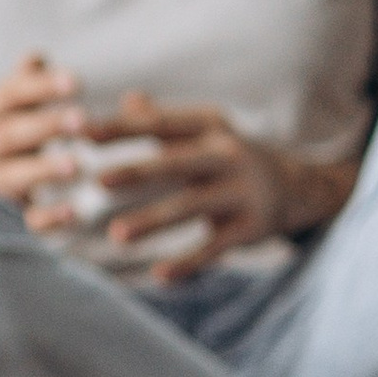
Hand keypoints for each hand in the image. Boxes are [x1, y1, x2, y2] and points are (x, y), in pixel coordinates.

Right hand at [0, 54, 87, 213]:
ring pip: (10, 177)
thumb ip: (25, 85)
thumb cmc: (6, 138)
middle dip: (45, 127)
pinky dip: (48, 218)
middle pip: (7, 135)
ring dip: (43, 170)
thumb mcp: (13, 109)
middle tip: (83, 120)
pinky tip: (74, 212)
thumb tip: (35, 56)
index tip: (77, 82)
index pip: (8, 95)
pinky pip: (22, 221)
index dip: (41, 88)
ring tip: (78, 165)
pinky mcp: (1, 221)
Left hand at [73, 90, 325, 277]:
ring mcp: (241, 191)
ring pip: (190, 207)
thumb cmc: (228, 155)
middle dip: (138, 171)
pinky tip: (158, 277)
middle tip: (99, 181)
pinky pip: (214, 247)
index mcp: (208, 126)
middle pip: (176, 163)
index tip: (81, 130)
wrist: (296, 185)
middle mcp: (226, 154)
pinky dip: (187, 263)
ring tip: (117, 235)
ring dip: (153, 221)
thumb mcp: (203, 130)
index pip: (159, 124)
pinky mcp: (250, 227)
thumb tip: (128, 99)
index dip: (121, 127)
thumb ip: (162, 120)